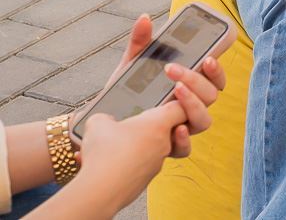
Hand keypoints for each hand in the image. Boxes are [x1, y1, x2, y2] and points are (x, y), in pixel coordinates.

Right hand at [66, 104, 187, 214]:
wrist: (99, 191)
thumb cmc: (105, 154)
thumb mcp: (98, 123)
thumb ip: (106, 118)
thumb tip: (105, 122)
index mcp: (158, 124)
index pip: (181, 109)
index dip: (177, 102)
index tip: (169, 100)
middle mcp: (163, 143)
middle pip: (168, 129)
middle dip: (151, 126)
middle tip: (133, 124)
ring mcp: (156, 164)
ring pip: (152, 148)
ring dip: (137, 145)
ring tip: (113, 145)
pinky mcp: (145, 179)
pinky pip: (140, 165)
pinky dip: (127, 162)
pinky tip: (107, 162)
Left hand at [99, 15, 226, 158]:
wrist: (99, 124)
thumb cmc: (123, 92)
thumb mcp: (131, 66)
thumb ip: (140, 43)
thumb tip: (144, 18)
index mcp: (188, 87)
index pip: (215, 80)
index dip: (217, 71)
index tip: (207, 58)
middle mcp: (189, 108)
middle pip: (211, 97)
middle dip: (197, 81)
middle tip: (173, 70)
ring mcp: (181, 127)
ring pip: (204, 121)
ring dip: (194, 104)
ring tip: (176, 91)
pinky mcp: (166, 147)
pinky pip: (185, 149)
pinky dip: (184, 140)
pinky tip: (175, 128)